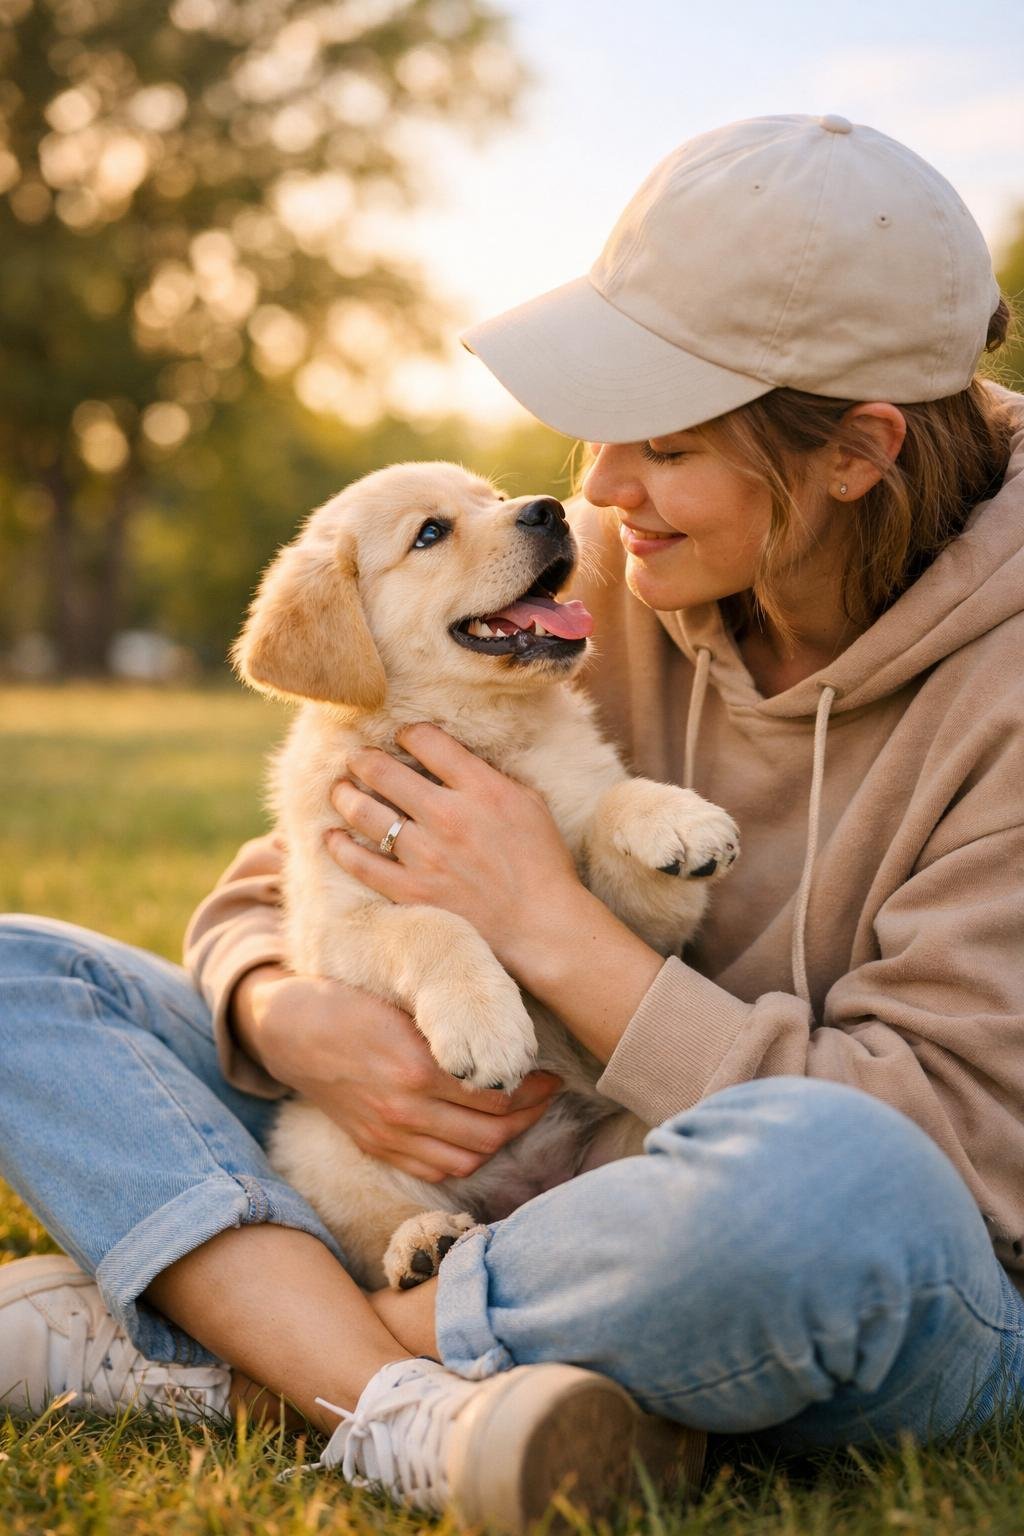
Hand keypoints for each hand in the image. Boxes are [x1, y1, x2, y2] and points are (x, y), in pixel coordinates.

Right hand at [231, 965, 561, 1182]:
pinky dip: (464, 1159)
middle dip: (528, 1116)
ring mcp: (389, 1135)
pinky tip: (477, 1136)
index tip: (548, 1073)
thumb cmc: (349, 1002)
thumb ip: (449, 1027)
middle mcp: (404, 1110)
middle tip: (544, 1094)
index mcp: (416, 1068)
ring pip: (467, 1159)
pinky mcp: (376, 1146)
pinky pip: (433, 1169)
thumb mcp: (403, 1002)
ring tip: (517, 1116)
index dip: (532, 1087)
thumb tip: (504, 1037)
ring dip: (501, 1142)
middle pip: (490, 1134)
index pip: (497, 1094)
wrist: (290, 1031)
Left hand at [325, 722, 586, 977]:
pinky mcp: (411, 891)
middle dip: (363, 758)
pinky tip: (333, 837)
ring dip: (345, 794)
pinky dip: (340, 847)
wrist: (540, 925)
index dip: (408, 733)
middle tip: (358, 758)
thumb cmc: (542, 863)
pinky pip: (361, 864)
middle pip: (383, 770)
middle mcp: (447, 816)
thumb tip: (453, 759)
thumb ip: (489, 777)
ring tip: (341, 789)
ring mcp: (425, 855)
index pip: (427, 740)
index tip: (403, 738)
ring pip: (363, 812)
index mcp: (480, 788)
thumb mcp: (528, 803)